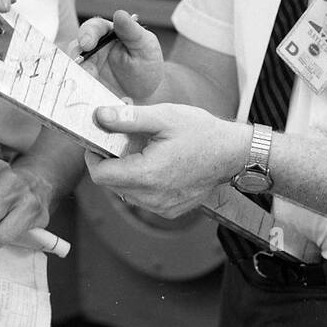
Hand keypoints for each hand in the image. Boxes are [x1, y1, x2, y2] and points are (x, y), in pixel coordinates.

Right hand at [73, 10, 163, 101]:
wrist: (147, 95)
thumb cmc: (147, 65)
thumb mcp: (145, 46)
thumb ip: (131, 31)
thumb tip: (119, 13)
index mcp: (106, 33)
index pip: (93, 28)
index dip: (87, 34)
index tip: (87, 43)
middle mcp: (92, 49)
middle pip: (76, 47)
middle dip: (76, 57)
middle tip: (86, 70)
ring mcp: (86, 68)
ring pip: (72, 67)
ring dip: (77, 75)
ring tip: (89, 85)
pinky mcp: (84, 85)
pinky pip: (75, 85)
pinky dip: (77, 89)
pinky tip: (86, 95)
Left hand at [86, 102, 249, 216]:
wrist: (232, 153)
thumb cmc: (201, 132)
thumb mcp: (164, 116)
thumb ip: (128, 118)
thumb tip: (100, 116)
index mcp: (147, 174)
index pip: (100, 175)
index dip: (94, 156)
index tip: (99, 140)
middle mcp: (152, 197)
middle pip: (110, 184)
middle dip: (111, 161)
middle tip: (123, 139)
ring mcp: (162, 207)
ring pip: (125, 192)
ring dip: (126, 172)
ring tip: (142, 150)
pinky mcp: (169, 210)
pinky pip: (142, 198)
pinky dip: (141, 182)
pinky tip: (155, 164)